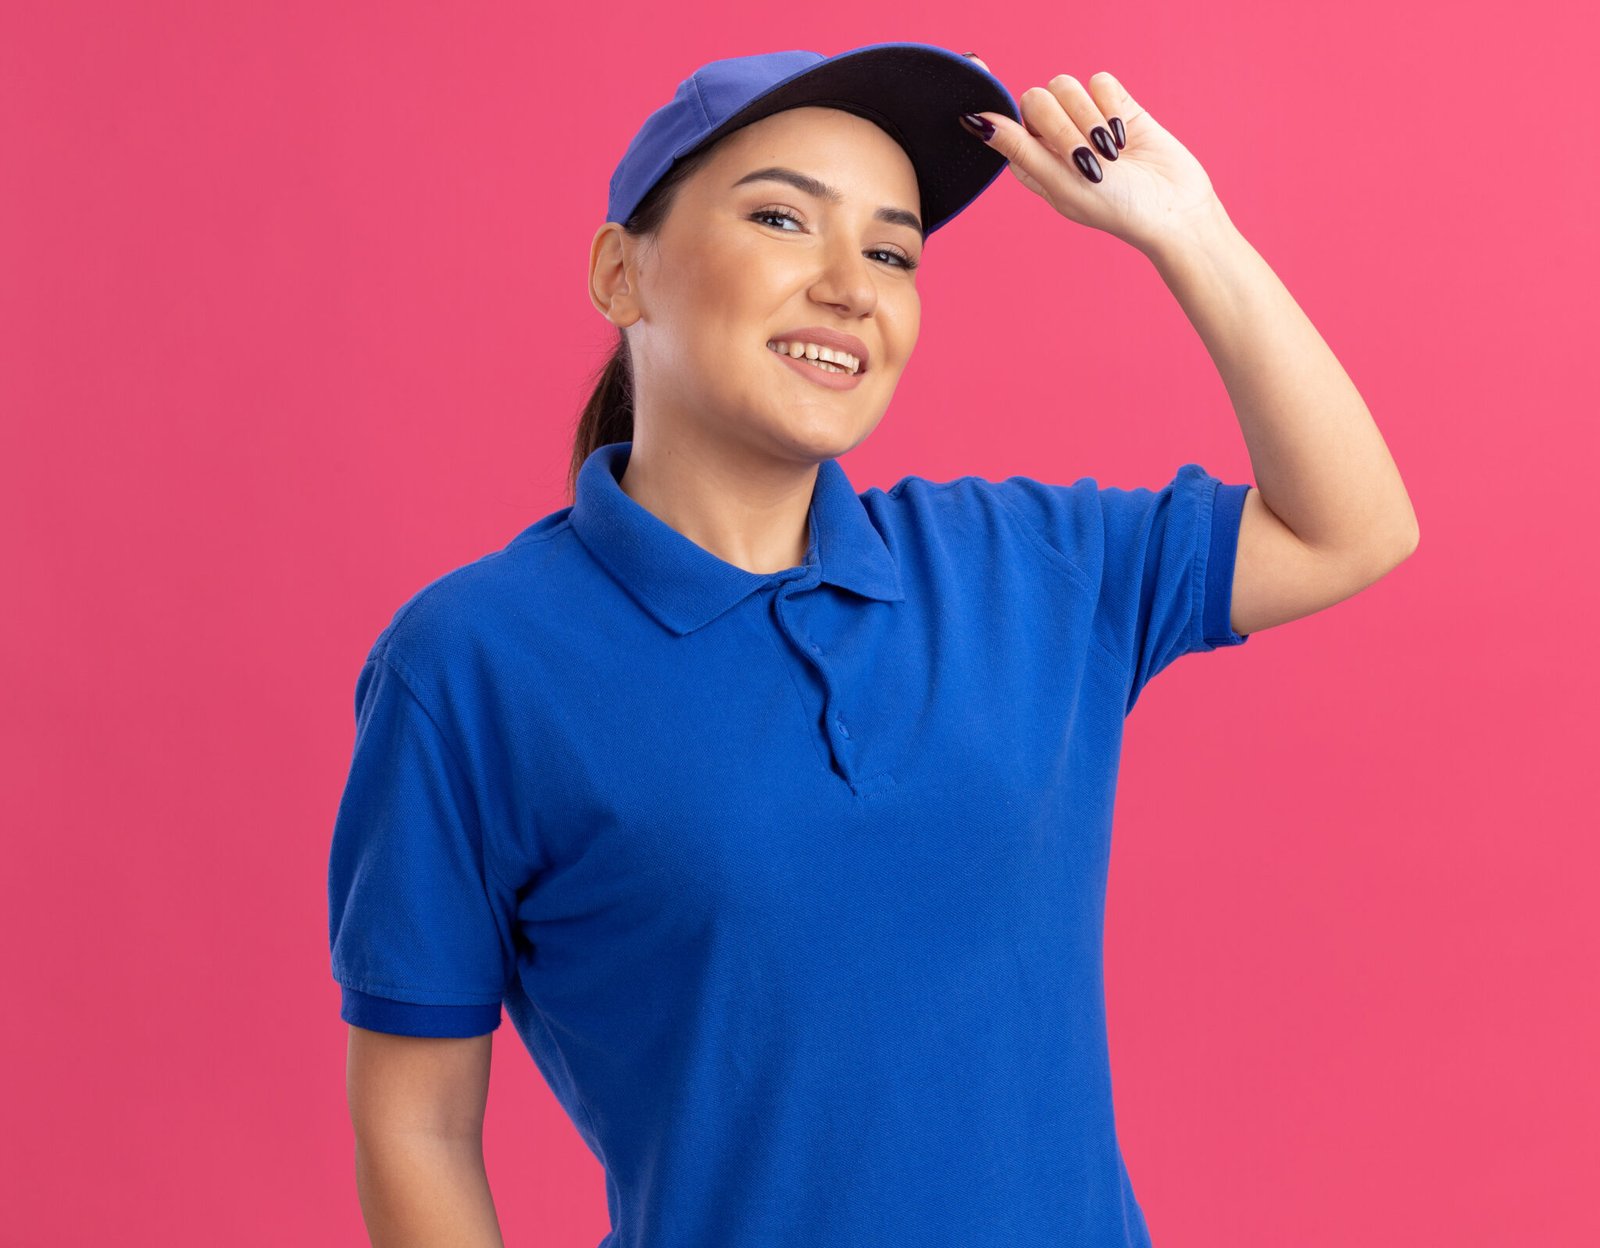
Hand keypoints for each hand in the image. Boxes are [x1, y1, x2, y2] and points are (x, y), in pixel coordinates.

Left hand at [960, 60, 1224, 253]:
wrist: (1173, 208)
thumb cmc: (1113, 208)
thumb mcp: (1060, 183)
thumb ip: (1019, 150)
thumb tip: (975, 121)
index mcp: (1030, 161)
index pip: (1002, 122)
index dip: (996, 105)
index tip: (987, 79)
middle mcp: (1052, 138)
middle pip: (1035, 99)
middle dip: (1062, 126)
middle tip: (1086, 156)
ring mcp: (1084, 118)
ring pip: (1066, 86)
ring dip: (1089, 118)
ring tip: (1110, 152)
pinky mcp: (1115, 104)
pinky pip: (1100, 81)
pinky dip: (1112, 107)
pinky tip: (1124, 136)